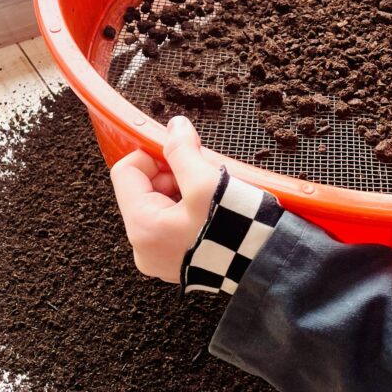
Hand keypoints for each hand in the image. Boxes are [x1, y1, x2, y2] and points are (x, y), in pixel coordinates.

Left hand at [110, 115, 220, 282]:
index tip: (182, 153)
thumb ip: (183, 150)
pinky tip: (213, 211)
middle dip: (173, 174)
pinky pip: (172, 224)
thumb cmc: (236, 232)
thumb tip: (174, 127)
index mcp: (143, 227)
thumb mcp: (207, 182)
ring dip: (184, 191)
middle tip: (203, 174)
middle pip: (143, 189)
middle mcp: (144, 248)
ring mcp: (160, 258)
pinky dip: (190, 210)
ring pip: (160, 205)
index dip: (153, 155)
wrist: (265, 264)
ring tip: (212, 195)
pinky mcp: (178, 262)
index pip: (126, 171)